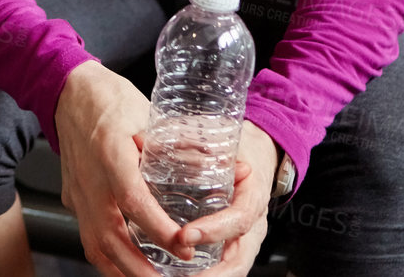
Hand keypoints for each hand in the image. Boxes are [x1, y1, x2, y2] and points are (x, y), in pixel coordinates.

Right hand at [55, 60, 189, 276]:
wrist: (68, 90)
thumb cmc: (108, 98)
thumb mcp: (147, 114)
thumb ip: (178, 145)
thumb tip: (216, 164)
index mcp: (110, 154)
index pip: (133, 200)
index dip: (158, 228)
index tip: (183, 247)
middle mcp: (90, 180)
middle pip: (110, 236)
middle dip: (139, 267)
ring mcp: (77, 192)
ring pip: (94, 243)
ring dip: (121, 269)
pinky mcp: (73, 197)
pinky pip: (87, 236)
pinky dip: (107, 258)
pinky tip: (125, 266)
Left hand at [179, 120, 276, 275]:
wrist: (258, 156)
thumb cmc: (238, 148)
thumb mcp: (221, 141)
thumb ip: (190, 142)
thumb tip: (144, 140)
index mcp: (253, 196)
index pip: (240, 219)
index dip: (214, 230)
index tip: (185, 236)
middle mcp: (253, 224)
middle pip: (238, 260)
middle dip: (209, 273)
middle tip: (178, 275)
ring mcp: (246, 240)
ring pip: (232, 270)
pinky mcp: (234, 247)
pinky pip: (222, 269)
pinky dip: (203, 276)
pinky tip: (174, 276)